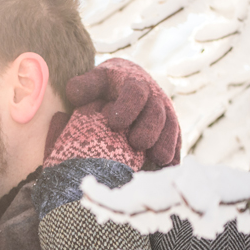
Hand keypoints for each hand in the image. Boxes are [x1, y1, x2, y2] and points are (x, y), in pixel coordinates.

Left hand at [66, 58, 180, 166]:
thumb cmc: (106, 86)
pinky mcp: (170, 130)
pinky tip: (168, 168)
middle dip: (149, 128)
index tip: (114, 123)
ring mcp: (165, 114)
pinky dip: (174, 154)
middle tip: (137, 144)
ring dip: (166, 143)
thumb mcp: (94, 81)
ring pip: (171, 127)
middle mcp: (154, 98)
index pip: (135, 92)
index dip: (127, 106)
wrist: (128, 83)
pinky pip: (176, 142)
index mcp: (134, 84)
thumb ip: (83, 86)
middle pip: (157, 112)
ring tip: (159, 159)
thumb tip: (73, 95)